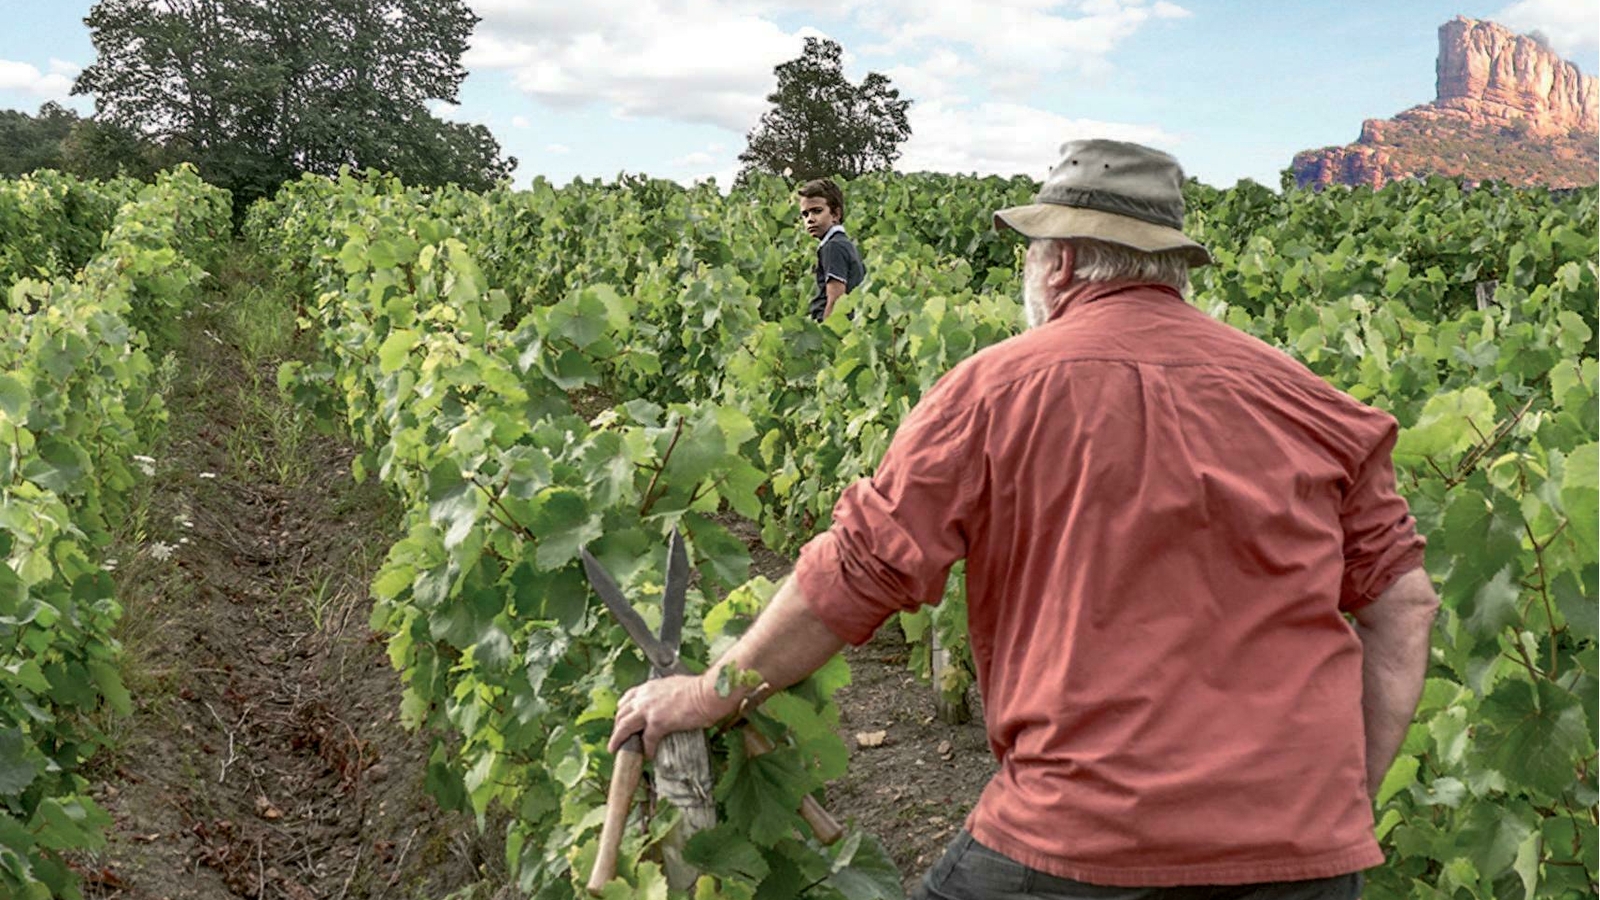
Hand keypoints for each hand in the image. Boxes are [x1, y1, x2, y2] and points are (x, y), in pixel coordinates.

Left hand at [607, 673, 740, 756]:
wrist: (708, 692)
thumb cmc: (699, 688)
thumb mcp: (675, 685)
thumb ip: (665, 694)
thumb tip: (667, 703)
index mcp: (650, 687)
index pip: (627, 698)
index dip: (622, 710)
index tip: (622, 718)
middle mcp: (645, 697)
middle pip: (621, 713)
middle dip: (617, 726)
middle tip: (617, 737)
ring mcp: (649, 710)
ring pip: (624, 727)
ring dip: (619, 739)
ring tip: (618, 749)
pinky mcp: (658, 723)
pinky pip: (647, 740)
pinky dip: (647, 749)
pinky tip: (648, 755)